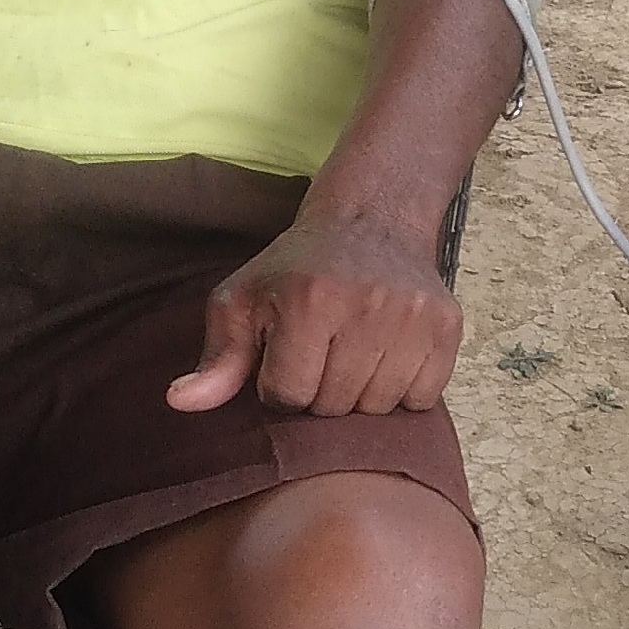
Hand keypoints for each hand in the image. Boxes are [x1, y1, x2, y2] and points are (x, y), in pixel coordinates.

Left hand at [167, 210, 460, 418]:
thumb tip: (180, 403)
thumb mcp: (245, 299)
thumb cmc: (298, 266)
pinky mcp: (448, 326)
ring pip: (378, 410)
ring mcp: (413, 317)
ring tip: (352, 357)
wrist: (374, 218)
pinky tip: (386, 358)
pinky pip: (421, 399)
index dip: (280, 387)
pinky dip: (402, 392)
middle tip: (321, 355)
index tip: (286, 357)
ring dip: (359, 397)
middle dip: (319, 394)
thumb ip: (217, 357)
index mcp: (309, 300)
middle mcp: (367, 306)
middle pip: (333, 408)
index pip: (288, 395)